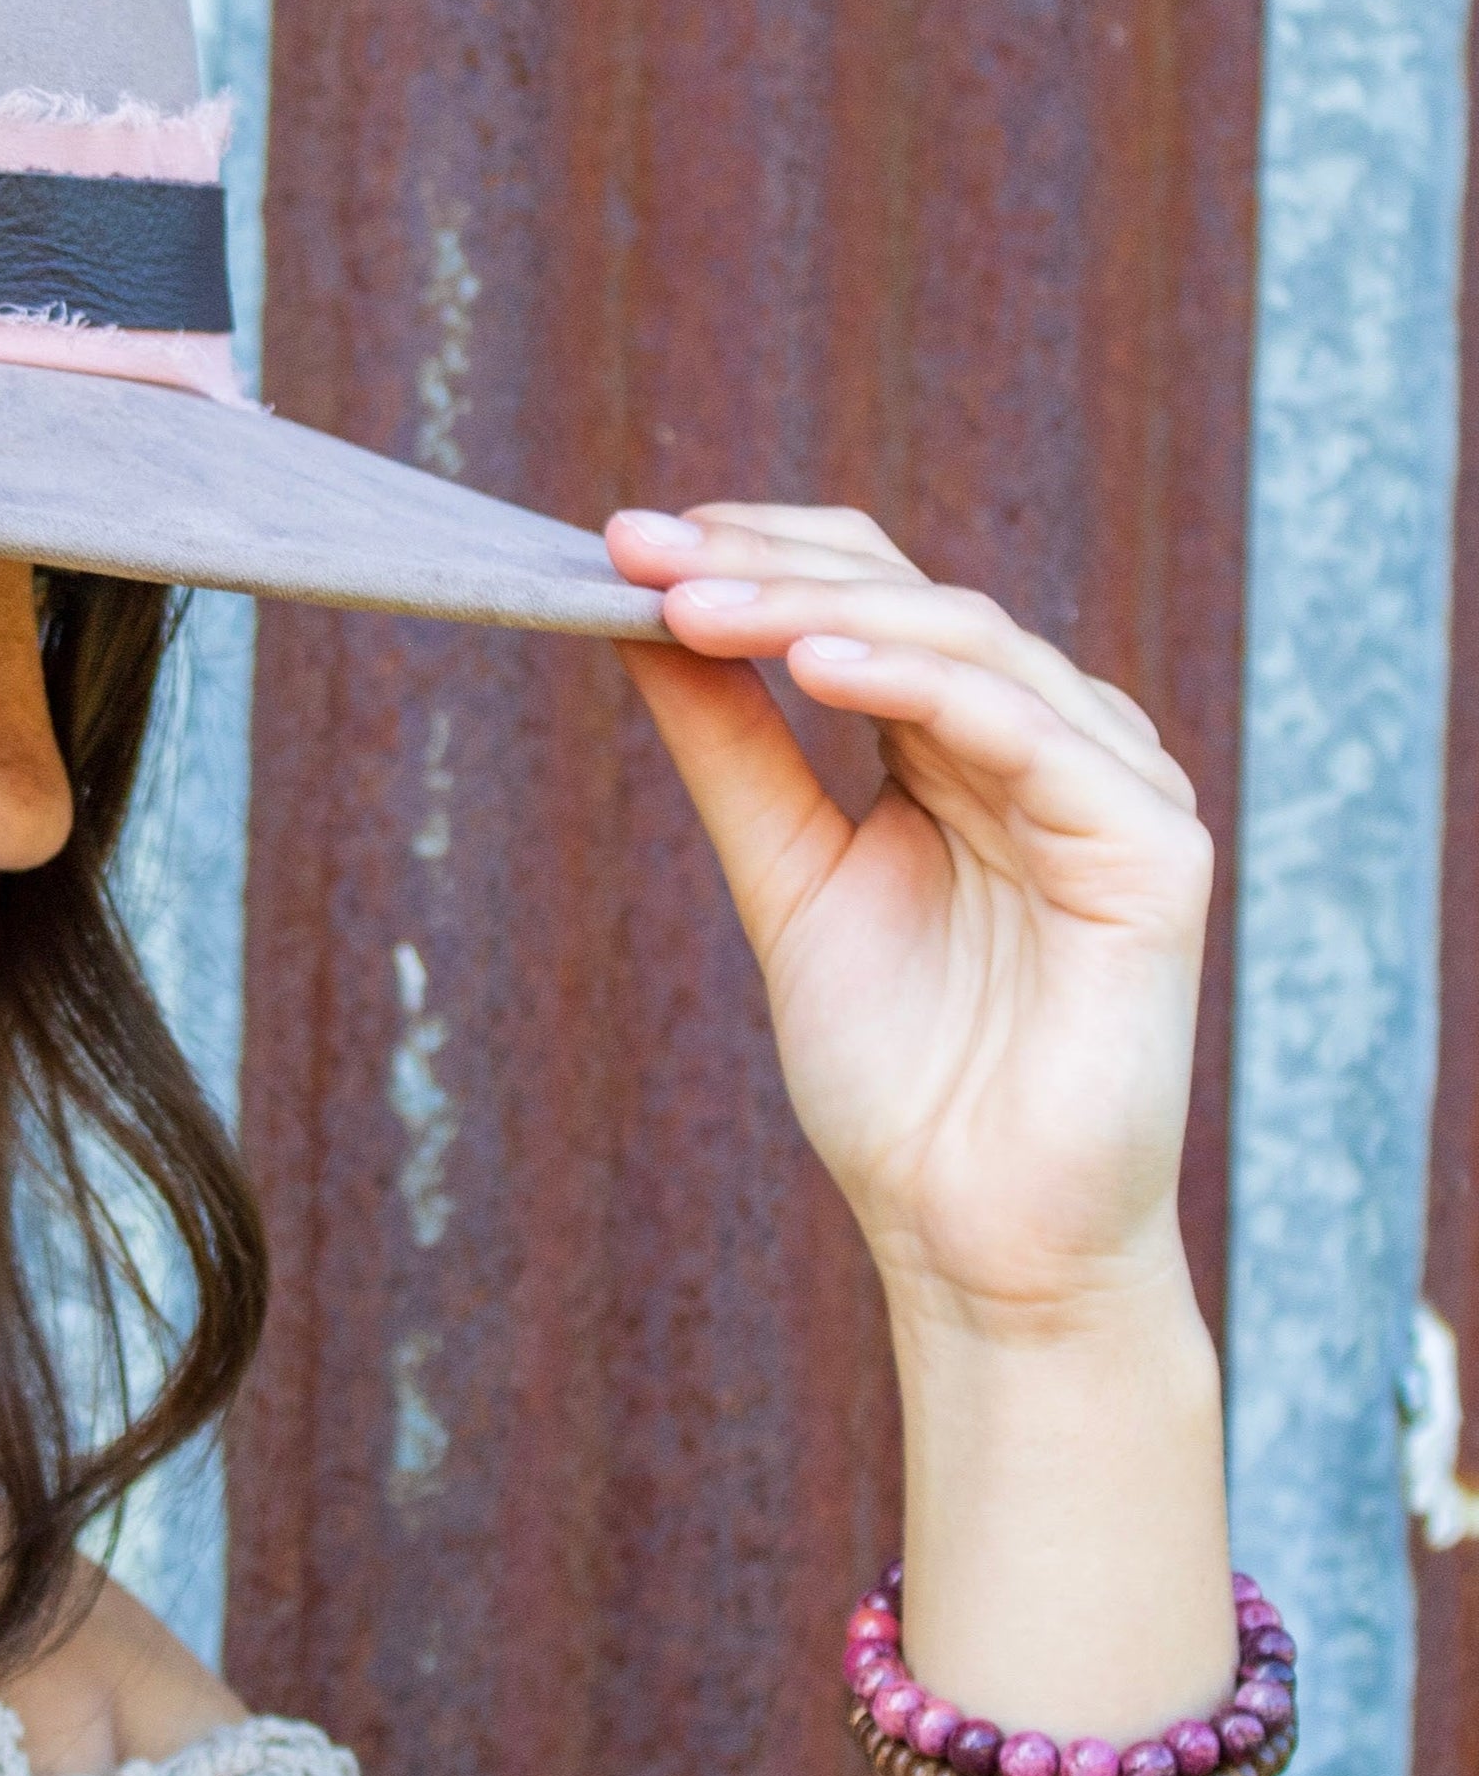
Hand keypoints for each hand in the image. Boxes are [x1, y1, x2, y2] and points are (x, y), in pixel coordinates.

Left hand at [606, 506, 1214, 1336]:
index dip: (753, 556)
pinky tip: (817, 667)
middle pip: (907, 599)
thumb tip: (640, 619)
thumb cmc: (896, 1073)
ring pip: (965, 643)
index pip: (866, 595)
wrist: (972, 1233)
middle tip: (638, 549)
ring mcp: (1111, 787)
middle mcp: (1047, 743)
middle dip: (763, 568)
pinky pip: (1034, 734)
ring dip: (818, 611)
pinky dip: (921, 687)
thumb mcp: (786, 875)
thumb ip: (734, 747)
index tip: (622, 541)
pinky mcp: (1153, 850)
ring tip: (696, 601)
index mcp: (964, 742)